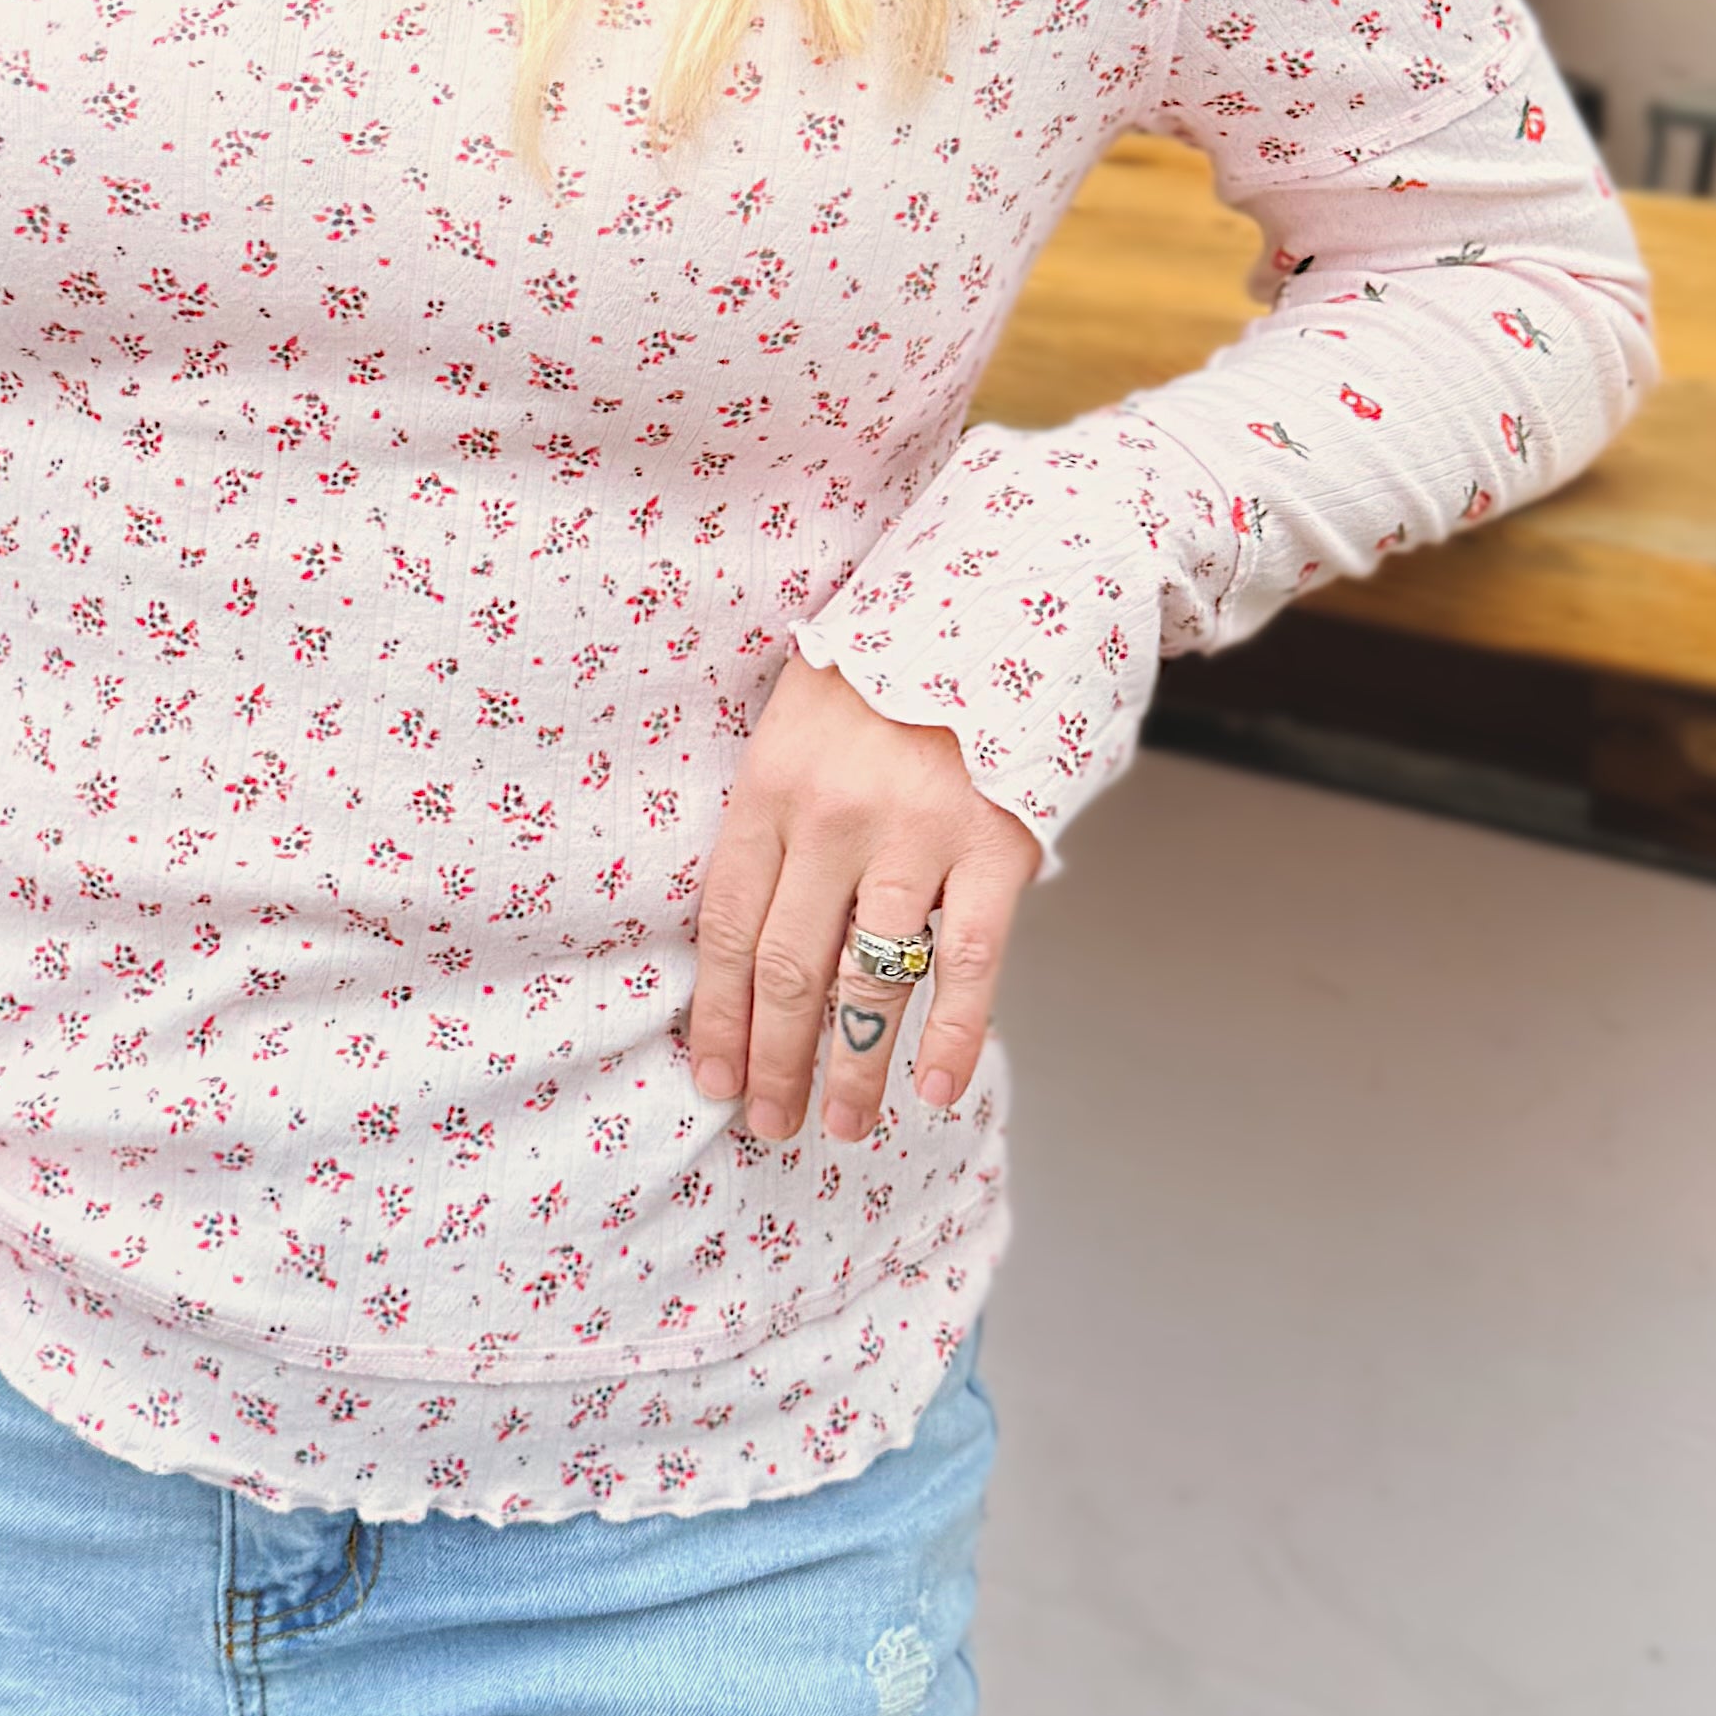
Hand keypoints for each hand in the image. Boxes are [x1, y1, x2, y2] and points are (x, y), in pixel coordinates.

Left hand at [686, 657, 1036, 1150]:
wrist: (1005, 590)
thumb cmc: (890, 663)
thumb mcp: (799, 719)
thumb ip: (777, 818)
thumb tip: (754, 935)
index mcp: (772, 785)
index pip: (728, 925)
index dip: (717, 1014)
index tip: (710, 1076)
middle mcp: (836, 818)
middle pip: (789, 967)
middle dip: (773, 1059)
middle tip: (767, 1123)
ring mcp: (919, 834)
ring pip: (870, 979)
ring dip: (853, 1066)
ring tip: (841, 1126)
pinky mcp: (997, 843)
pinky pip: (967, 961)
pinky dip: (952, 1035)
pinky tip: (931, 1089)